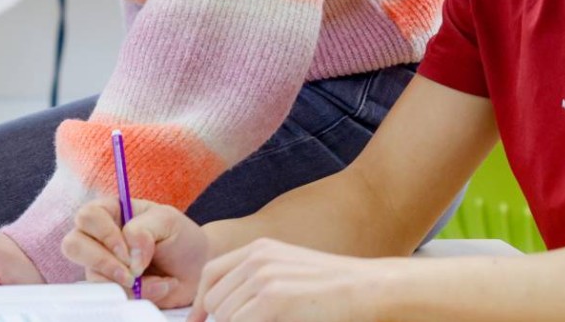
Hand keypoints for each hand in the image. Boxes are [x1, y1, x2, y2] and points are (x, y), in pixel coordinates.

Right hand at [64, 198, 207, 307]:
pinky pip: (110, 295)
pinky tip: (159, 287)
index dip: (104, 235)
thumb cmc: (180, 237)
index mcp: (110, 211)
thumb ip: (144, 229)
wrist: (197, 267)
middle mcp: (99, 237)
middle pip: (73, 245)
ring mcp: (102, 263)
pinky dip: (137, 295)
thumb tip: (129, 256)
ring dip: (125, 283)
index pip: (88, 217)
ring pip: (90, 275)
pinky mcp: (111, 286)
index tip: (128, 251)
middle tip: (132, 273)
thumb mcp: (168, 221)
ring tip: (156, 280)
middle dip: (103, 262)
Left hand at [196, 239, 394, 321]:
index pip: (210, 274)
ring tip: (268, 321)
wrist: (366, 289)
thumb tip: (226, 309)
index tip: (199, 321)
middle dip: (221, 320)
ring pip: (224, 315)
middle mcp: (257, 259)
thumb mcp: (289, 272)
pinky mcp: (272, 299)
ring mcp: (263, 278)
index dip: (200, 302)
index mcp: (259, 250)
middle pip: (213, 299)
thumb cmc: (333, 288)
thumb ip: (257, 282)